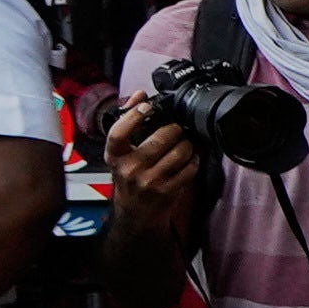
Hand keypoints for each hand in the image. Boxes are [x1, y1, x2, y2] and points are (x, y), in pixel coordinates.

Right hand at [100, 112, 206, 237]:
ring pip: (178, 152)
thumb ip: (128, 121)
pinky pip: (189, 168)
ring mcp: (149, 181)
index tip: (146, 105)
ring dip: (187, 144)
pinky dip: (194, 159)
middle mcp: (130, 169)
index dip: (133, 116)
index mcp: (115, 156)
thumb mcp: (121, 152)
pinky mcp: (167, 191)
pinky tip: (190, 157)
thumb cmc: (129, 176)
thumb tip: (139, 94)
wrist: (135, 213)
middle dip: (174, 129)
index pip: (118, 133)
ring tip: (185, 142)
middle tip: (177, 128)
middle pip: (159, 139)